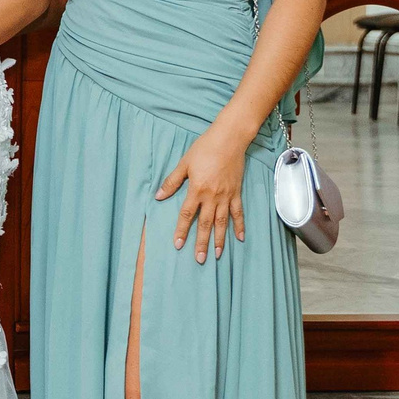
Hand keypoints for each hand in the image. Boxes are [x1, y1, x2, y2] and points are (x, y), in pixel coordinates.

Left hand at [154, 122, 250, 263]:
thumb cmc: (205, 148)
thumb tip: (158, 196)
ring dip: (219, 239)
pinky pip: (238, 212)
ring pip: (222, 222)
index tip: (178, 244)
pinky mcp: (236, 192)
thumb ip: (172, 182)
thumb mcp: (184, 163)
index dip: (182, 230)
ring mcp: (226, 196)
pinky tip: (240, 238)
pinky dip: (239, 225)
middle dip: (202, 242)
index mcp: (197, 189)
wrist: (229, 139)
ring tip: (217, 255)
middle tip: (200, 259)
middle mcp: (212, 196)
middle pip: (206, 223)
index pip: (187, 215)